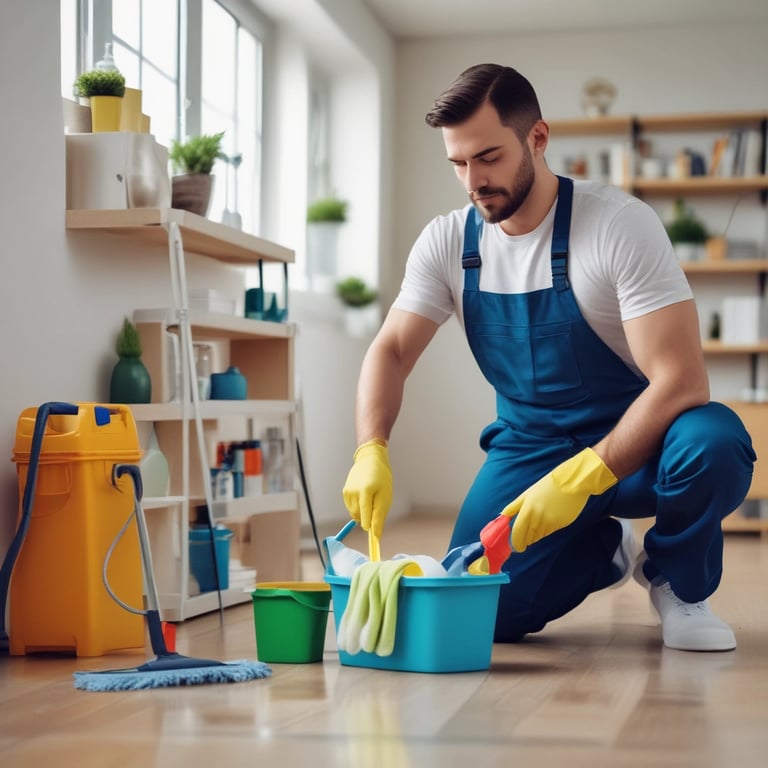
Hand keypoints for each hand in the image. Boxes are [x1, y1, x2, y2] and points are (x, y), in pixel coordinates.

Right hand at [342, 439, 392, 537]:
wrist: (370, 460)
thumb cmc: (381, 477)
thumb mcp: (385, 496)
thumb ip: (379, 516)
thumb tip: (376, 534)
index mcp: (365, 491)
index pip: (365, 516)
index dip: (370, 527)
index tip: (374, 538)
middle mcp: (353, 492)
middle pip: (359, 517)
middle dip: (367, 518)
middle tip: (376, 506)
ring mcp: (347, 492)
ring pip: (354, 514)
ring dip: (363, 512)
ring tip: (371, 498)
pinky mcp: (344, 492)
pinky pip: (351, 508)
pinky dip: (358, 507)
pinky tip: (364, 496)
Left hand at [502, 448, 616, 552]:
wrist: (571, 483)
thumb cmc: (547, 486)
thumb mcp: (528, 494)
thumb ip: (514, 506)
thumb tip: (503, 515)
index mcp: (527, 510)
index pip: (517, 534)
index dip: (516, 543)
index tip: (517, 547)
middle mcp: (538, 519)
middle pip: (528, 538)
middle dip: (526, 538)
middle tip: (527, 532)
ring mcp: (550, 523)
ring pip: (539, 536)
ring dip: (537, 533)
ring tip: (542, 517)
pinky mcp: (560, 525)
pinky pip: (550, 532)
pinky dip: (548, 528)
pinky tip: (551, 516)